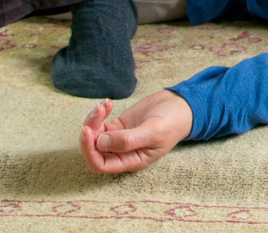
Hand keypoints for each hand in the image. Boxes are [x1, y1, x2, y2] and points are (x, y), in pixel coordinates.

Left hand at [79, 91, 193, 174]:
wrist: (180, 106)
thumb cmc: (172, 123)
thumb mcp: (153, 132)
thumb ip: (128, 140)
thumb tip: (100, 142)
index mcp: (130, 160)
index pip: (99, 164)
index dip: (89, 151)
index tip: (87, 131)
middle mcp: (121, 153)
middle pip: (92, 150)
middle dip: (89, 133)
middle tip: (98, 112)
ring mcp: (118, 138)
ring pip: (94, 136)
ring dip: (93, 120)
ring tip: (104, 105)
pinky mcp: (118, 125)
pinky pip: (100, 124)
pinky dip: (99, 114)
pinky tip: (108, 103)